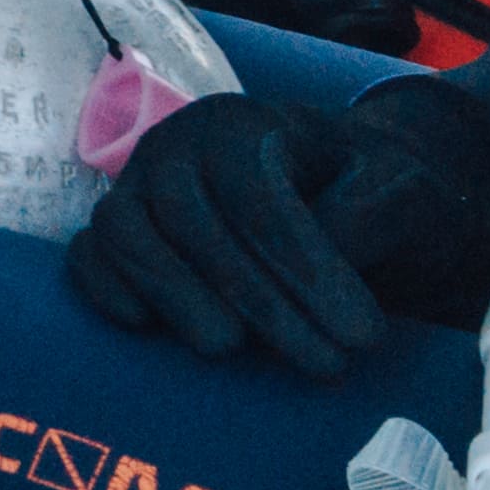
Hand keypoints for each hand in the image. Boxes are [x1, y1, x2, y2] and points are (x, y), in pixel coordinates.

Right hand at [67, 91, 489, 378]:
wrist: (344, 199)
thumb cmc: (371, 196)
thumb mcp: (402, 193)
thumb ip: (372, 215)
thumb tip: (325, 256)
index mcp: (244, 123)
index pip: (256, 191)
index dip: (304, 267)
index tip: (363, 338)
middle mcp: (177, 145)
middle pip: (189, 217)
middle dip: (256, 298)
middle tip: (325, 365)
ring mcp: (137, 186)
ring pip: (124, 230)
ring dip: (173, 294)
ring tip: (230, 351)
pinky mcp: (118, 231)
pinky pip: (87, 253)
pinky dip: (104, 287)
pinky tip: (146, 327)